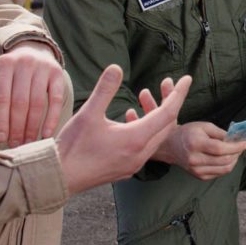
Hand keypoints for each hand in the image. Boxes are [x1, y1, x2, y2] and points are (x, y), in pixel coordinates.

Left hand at [0, 41, 67, 146]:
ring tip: (28, 142)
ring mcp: (43, 67)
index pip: (1, 97)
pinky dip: (52, 118)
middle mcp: (24, 63)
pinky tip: (46, 133)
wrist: (33, 51)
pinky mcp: (58, 73)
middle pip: (20, 102)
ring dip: (32, 126)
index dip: (1, 120)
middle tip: (15, 144)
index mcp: (4, 64)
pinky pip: (56, 99)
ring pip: (37, 103)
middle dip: (17, 127)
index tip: (1, 138)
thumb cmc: (10, 71)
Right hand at [55, 65, 188, 194]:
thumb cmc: (72, 146)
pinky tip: (135, 123)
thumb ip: (104, 89)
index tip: (188, 80)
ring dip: (159, 120)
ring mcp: (134, 164)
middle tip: (174, 88)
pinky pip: (146, 148)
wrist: (58, 177)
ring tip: (156, 103)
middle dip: (172, 105)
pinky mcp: (126, 169)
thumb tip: (116, 67)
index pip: (168, 112)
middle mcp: (140, 154)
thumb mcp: (88, 113)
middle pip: (167, 126)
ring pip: (157, 138)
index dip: (179, 94)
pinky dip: (148, 132)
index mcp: (136, 139)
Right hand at [153, 122, 245, 180]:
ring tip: (235, 152)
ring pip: (224, 169)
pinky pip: (219, 173)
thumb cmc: (189, 133)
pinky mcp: (199, 176)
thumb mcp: (204, 126)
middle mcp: (195, 159)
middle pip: (224, 160)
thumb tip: (235, 140)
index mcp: (196, 144)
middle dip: (237, 153)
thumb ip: (220, 133)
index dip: (236, 147)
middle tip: (241, 146)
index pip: (220, 149)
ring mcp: (196, 170)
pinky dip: (226, 166)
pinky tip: (226, 158)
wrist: (171, 146)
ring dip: (234, 160)